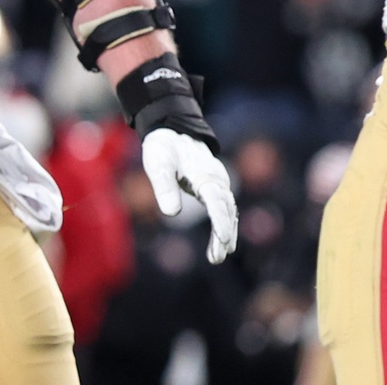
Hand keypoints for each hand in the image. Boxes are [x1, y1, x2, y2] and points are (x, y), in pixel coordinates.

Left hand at [142, 128, 237, 263]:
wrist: (172, 130)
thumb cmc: (164, 148)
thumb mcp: (158, 165)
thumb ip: (164, 187)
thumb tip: (171, 213)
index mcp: (204, 174)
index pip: (216, 201)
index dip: (221, 222)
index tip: (224, 241)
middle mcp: (216, 178)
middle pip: (225, 209)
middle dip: (224, 234)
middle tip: (217, 257)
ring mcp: (218, 181)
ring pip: (228, 209)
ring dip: (226, 232)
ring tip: (218, 255)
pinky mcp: (215, 185)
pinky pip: (225, 206)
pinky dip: (225, 223)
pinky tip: (222, 239)